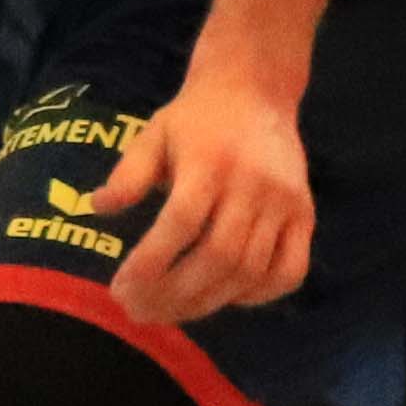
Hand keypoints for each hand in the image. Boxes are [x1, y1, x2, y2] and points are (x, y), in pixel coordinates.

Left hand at [88, 68, 314, 324]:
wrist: (255, 92)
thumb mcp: (152, 134)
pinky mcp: (307, 216)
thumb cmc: (194, 118)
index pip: (181, 224)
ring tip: (169, 313)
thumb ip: (128, 174)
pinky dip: (260, 295)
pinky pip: (290, 270)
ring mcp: (285, 205)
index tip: (121, 288)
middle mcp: (252, 188)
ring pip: (252, 270)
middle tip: (138, 311)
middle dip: (175, 293)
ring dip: (209, 301)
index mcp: (209, 164)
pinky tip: (225, 301)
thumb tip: (98, 209)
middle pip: (218, 256)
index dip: (151, 262)